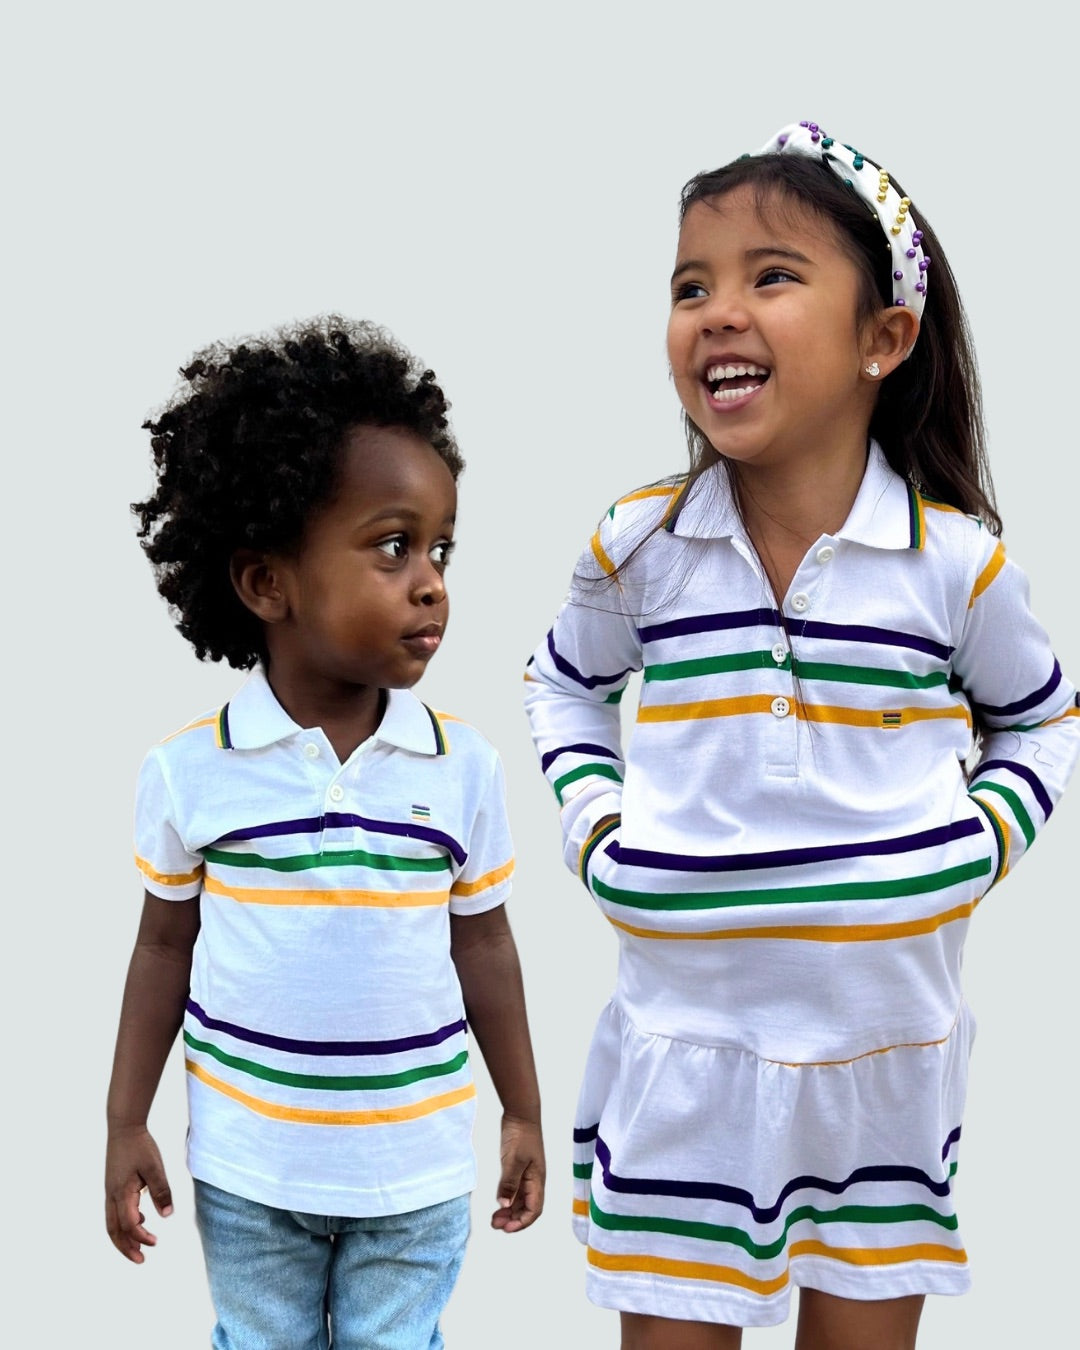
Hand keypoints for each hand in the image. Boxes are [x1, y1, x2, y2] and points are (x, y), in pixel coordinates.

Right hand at [105, 1124, 173, 1262]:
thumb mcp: (154, 1167)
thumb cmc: (140, 1146)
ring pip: (111, 1224)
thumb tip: (168, 1215)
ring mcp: (110, 1192)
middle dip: (126, 1248)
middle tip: (141, 1260)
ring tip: (138, 1248)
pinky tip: (140, 1220)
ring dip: (123, 1239)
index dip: (141, 1237)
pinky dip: (123, 1224)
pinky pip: (114, 1213)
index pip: (129, 1224)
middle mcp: (112, 1196)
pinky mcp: (113, 1187)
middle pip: (114, 1231)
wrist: (124, 1128)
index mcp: (122, 1193)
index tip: (155, 1242)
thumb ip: (161, 1191)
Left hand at [491, 1112, 544, 1232]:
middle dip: (513, 1220)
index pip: (534, 1210)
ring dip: (509, 1212)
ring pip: (520, 1201)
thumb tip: (504, 1205)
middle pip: (527, 1209)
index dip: (522, 1222)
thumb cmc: (521, 1135)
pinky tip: (498, 1204)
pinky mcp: (519, 1170)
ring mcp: (527, 1176)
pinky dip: (507, 1200)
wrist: (521, 1115)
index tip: (506, 1228)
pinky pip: (515, 1191)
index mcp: (537, 1180)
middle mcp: (534, 1181)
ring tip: (494, 1219)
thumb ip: (509, 1182)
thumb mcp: (514, 1160)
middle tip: (496, 1225)